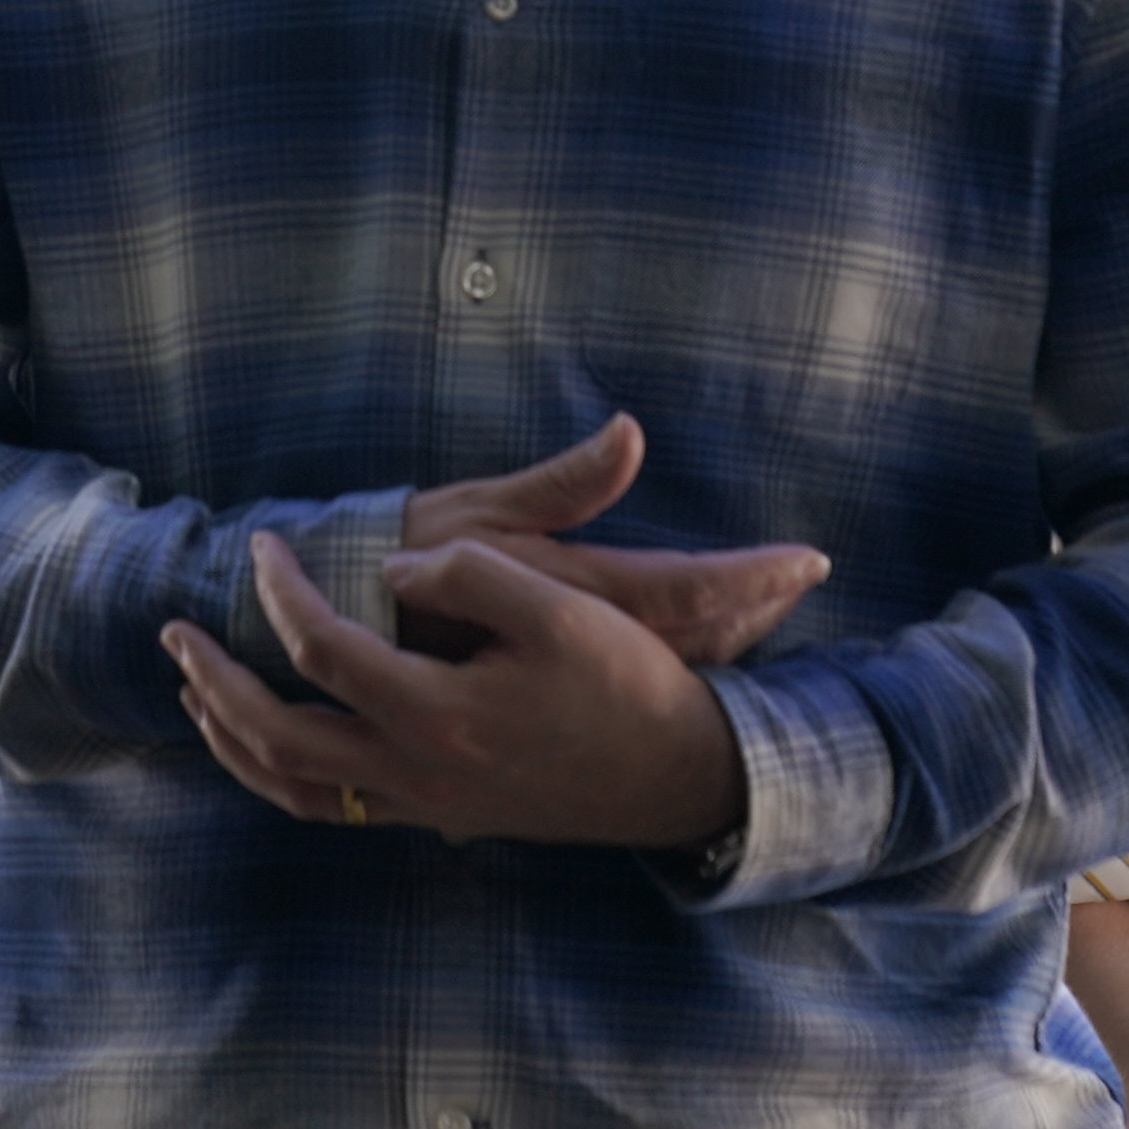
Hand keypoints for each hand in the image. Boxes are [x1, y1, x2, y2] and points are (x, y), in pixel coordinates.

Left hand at [164, 525, 748, 851]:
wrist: (681, 778)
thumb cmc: (627, 684)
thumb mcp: (562, 604)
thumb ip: (468, 576)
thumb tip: (394, 571)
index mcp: (438, 714)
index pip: (321, 649)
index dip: (280, 592)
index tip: (262, 544)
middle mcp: (417, 772)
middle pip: (276, 736)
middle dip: (214, 682)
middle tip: (173, 632)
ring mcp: (424, 805)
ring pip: (294, 788)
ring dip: (233, 739)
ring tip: (195, 693)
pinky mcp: (439, 817)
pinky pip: (332, 809)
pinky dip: (279, 778)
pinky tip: (268, 746)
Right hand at [397, 414, 825, 668]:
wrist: (319, 638)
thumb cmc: (392, 556)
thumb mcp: (472, 512)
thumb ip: (560, 482)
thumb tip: (631, 434)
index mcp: (570, 593)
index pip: (683, 586)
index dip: (751, 577)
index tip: (810, 561)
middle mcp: (579, 644)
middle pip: (691, 636)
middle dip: (751, 611)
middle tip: (803, 583)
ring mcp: (561, 676)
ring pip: (663, 664)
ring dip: (718, 636)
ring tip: (764, 613)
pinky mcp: (537, 693)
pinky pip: (621, 685)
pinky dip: (665, 669)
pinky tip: (685, 661)